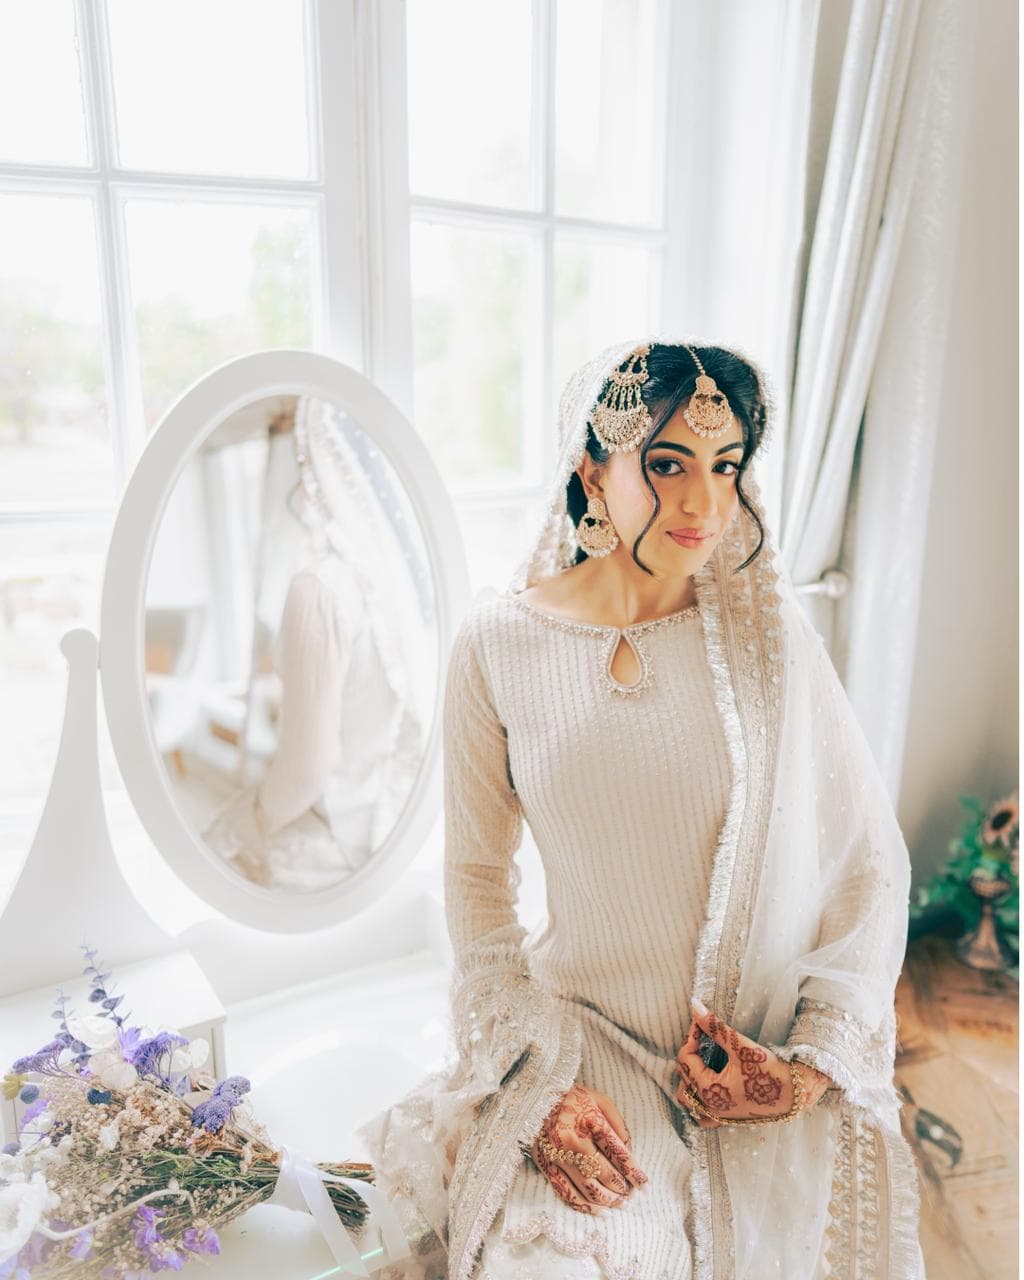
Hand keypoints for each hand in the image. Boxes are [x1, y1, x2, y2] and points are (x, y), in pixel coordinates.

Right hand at [528, 1084, 647, 1212]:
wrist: (535, 1098)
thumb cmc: (573, 1098)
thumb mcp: (600, 1100)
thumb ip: (618, 1124)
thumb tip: (630, 1154)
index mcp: (590, 1120)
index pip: (618, 1153)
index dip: (635, 1173)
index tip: (646, 1187)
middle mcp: (573, 1139)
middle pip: (604, 1173)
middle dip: (623, 1188)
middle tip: (633, 1196)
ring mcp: (558, 1155)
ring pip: (588, 1187)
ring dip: (608, 1200)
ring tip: (621, 1204)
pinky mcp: (546, 1165)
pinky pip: (567, 1193)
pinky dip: (586, 1206)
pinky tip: (601, 1211)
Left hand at [675, 1001, 832, 1127]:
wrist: (796, 1092)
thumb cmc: (769, 1070)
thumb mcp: (740, 1046)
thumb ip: (715, 1027)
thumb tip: (694, 1006)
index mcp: (709, 1090)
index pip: (685, 1059)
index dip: (691, 1037)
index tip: (701, 1022)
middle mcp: (711, 1107)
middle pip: (684, 1078)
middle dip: (690, 1054)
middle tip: (702, 1037)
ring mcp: (720, 1115)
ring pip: (689, 1101)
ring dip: (688, 1081)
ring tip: (700, 1061)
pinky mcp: (730, 1118)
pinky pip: (704, 1116)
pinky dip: (699, 1102)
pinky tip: (708, 1085)